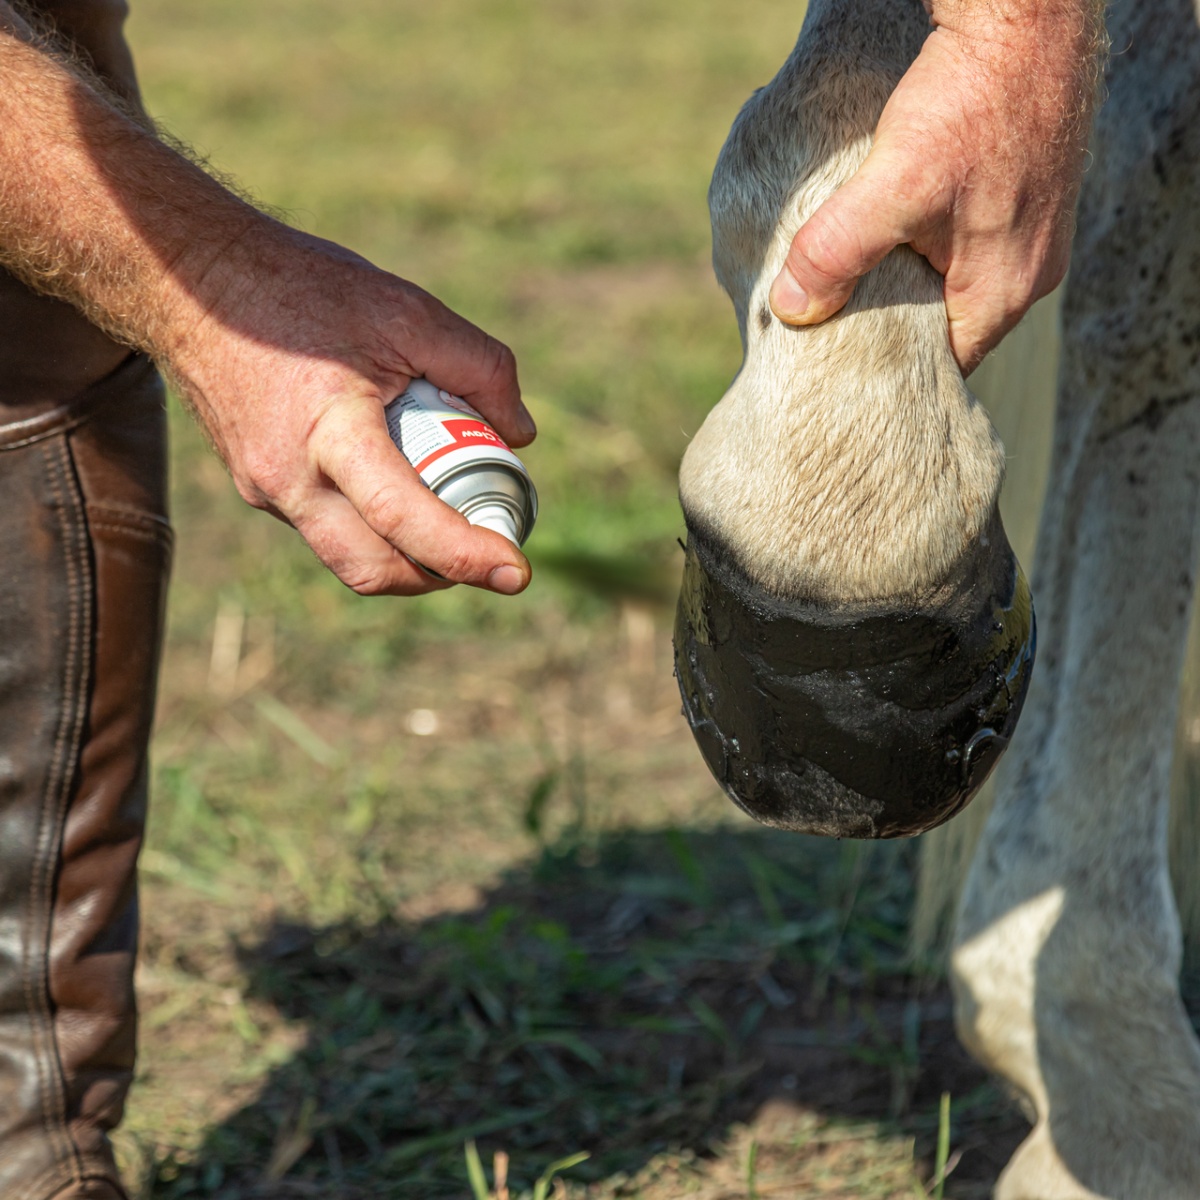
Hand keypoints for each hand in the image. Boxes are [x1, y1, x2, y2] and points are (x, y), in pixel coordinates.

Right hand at [165, 224, 536, 596]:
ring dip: (407, 554)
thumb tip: (518, 434)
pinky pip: (326, 529)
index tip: (516, 573)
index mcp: (328, 433)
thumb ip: (480, 366)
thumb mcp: (408, 311)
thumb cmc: (302, 289)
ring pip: (349, 556)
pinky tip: (398, 480)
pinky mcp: (257, 487)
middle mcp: (288, 479)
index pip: (402, 518)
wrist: (190, 284)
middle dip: (440, 576)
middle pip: (375, 569)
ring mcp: (266, 490)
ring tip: (450, 511)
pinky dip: (373, 526)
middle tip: (488, 554)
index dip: (465, 555)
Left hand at [769, 1, 1103, 373]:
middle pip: (950, 329)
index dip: (890, 373)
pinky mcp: (1027, 193)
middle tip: (840, 335)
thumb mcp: (892, 185)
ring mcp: (1035, 232)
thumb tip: (788, 312)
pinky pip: (970, 241)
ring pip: (957, 283)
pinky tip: (898, 230)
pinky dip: (931, 244)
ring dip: (913, 285)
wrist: (1027, 14)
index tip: (842, 373)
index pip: (942, 370)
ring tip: (861, 284)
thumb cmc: (971, 99)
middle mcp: (1031, 272)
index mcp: (1003, 293)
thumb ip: (836, 253)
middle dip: (896, 333)